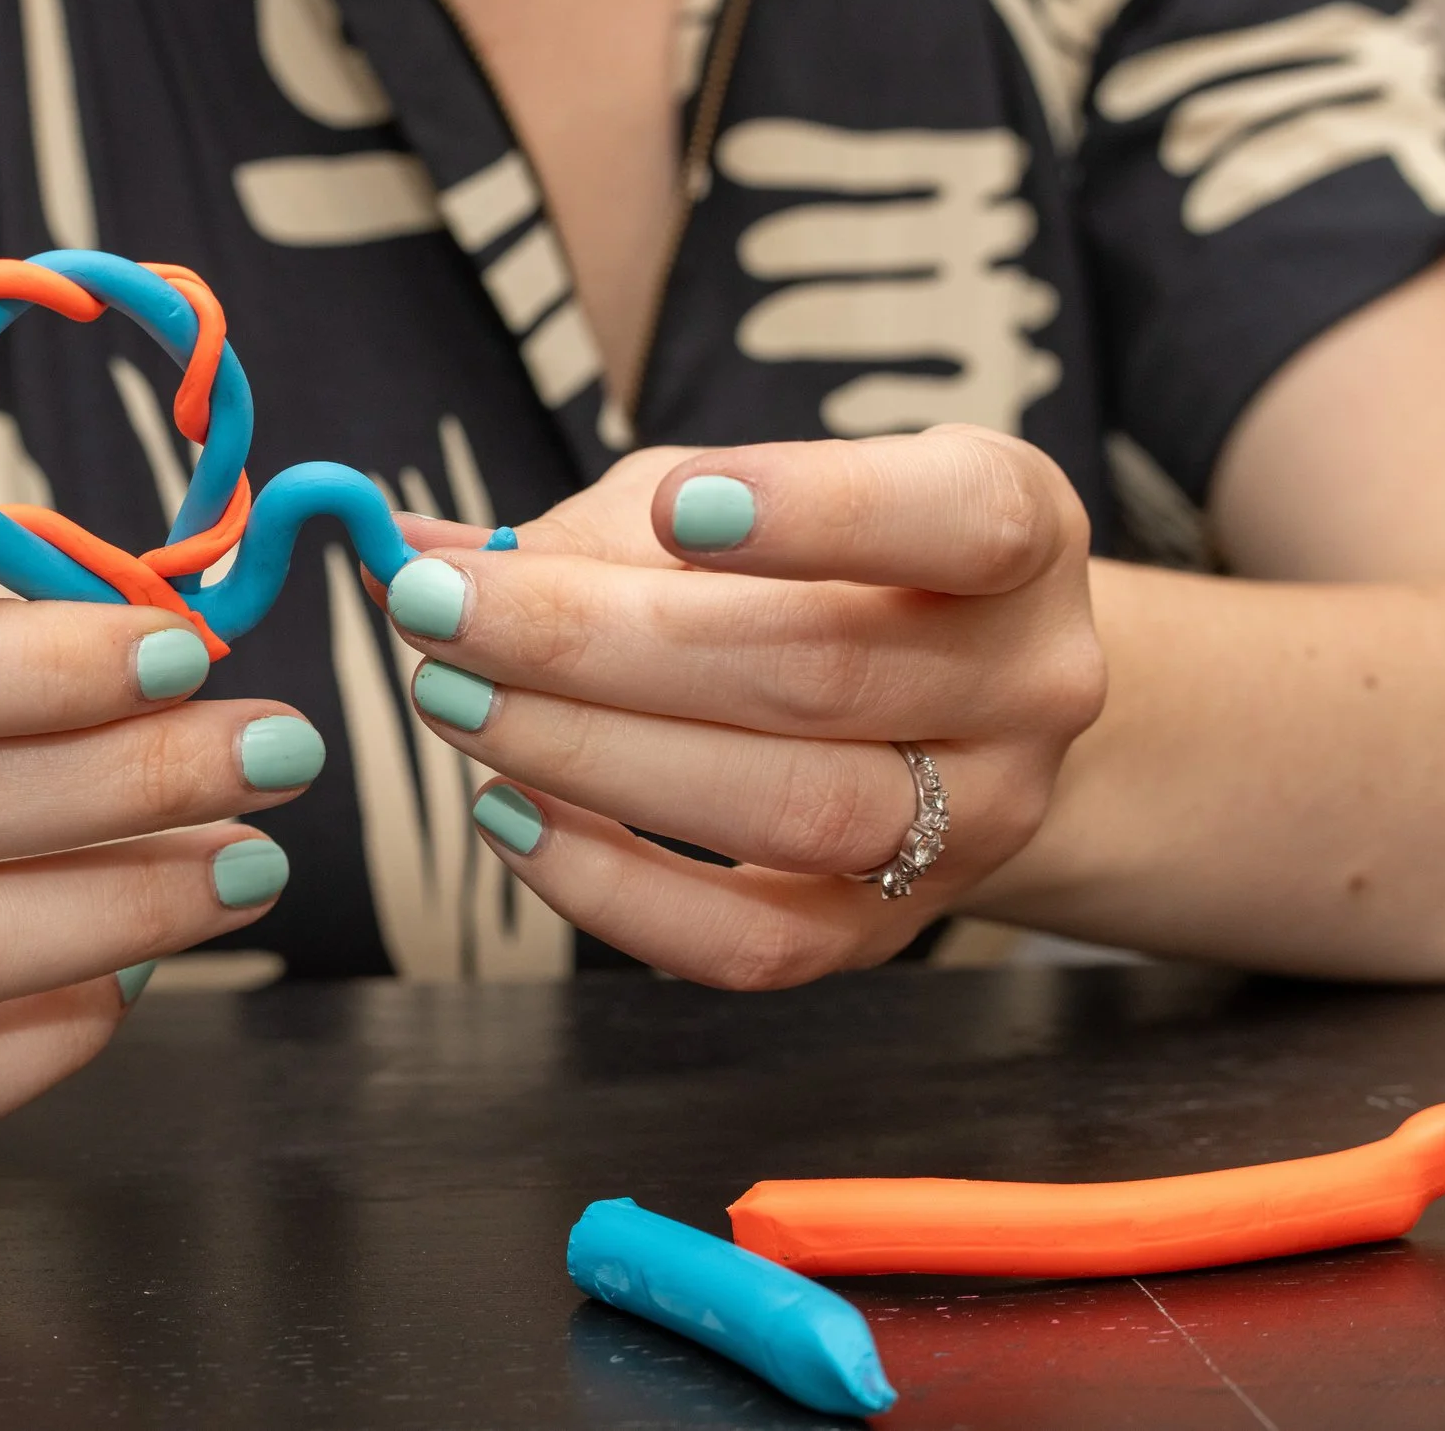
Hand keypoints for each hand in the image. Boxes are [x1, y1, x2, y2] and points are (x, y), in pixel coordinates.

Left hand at [383, 426, 1105, 987]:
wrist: (948, 712)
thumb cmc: (818, 574)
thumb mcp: (737, 502)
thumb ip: (591, 528)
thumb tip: (417, 551)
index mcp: (1014, 532)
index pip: (960, 518)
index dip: (818, 512)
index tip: (675, 506)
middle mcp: (1027, 682)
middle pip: (823, 672)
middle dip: (602, 643)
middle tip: (444, 609)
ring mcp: (974, 823)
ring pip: (792, 808)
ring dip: (592, 756)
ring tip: (458, 700)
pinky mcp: (887, 930)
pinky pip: (751, 943)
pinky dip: (610, 886)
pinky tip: (508, 813)